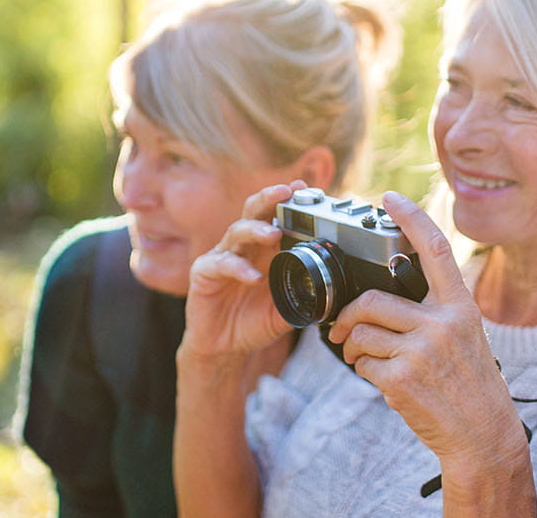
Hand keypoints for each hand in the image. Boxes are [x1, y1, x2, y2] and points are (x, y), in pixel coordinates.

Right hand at [179, 182, 302, 360]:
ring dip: (256, 230)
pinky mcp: (204, 273)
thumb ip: (303, 297)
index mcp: (264, 251)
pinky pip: (221, 264)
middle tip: (286, 192)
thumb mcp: (285, 310)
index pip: (275, 217)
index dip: (288, 201)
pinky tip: (254, 277)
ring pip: (237, 232)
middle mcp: (244, 247)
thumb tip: (332, 291)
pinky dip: (238, 268)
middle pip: (254, 212)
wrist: (225, 349)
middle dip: (270, 198)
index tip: (304, 188)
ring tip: (273, 233)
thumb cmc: (253, 324)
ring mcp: (222, 257)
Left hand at [328, 191, 525, 469]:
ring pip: (361, 333)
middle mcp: (442, 323)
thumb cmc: (470, 386)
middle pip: (371, 301)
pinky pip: (363, 364)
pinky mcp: (402, 378)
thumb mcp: (466, 338)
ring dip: (352, 348)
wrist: (483, 436)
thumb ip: (436, 313)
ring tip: (364, 359)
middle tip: (339, 327)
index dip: (412, 218)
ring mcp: (422, 350)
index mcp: (461, 307)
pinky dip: (364, 372)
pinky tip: (384, 382)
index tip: (390, 198)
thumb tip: (387, 297)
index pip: (435, 249)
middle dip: (347, 315)